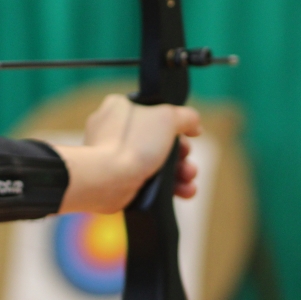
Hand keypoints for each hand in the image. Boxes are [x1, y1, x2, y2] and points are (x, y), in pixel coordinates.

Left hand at [57, 94, 201, 214]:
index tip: (190, 135)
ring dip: (179, 172)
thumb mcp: (167, 118)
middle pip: (159, 140)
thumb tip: (193, 125)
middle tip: (187, 161)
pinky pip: (147, 179)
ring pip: (155, 162)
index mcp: (119, 108)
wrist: (107, 180)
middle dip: (182, 154)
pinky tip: (184, 191)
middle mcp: (113, 129)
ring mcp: (113, 155)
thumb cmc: (132, 143)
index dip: (176, 124)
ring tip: (188, 181)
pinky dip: (167, 186)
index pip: (154, 112)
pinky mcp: (116, 177)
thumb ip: (185, 116)